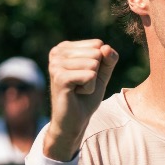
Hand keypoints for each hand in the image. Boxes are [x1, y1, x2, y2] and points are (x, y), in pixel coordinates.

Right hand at [44, 39, 118, 159]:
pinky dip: (89, 88)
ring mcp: (56, 64)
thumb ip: (109, 59)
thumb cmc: (86, 96)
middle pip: (96, 53)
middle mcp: (57, 52)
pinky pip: (90, 76)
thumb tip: (106, 48)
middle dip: (95, 73)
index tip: (85, 76)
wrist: (75, 120)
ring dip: (92, 82)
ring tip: (78, 89)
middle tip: (81, 84)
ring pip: (94, 64)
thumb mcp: (102, 74)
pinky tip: (76, 93)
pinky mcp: (59, 77)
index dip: (99, 64)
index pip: (98, 44)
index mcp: (65, 47)